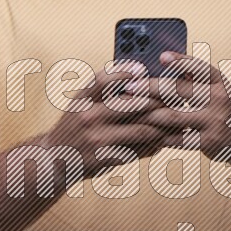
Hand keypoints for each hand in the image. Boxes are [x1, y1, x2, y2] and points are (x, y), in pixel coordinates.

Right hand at [45, 60, 171, 177]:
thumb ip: (103, 91)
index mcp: (82, 99)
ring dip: (162, 126)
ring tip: (177, 121)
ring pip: (140, 128)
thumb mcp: (80, 104)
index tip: (143, 70)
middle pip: (131, 103)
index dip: (125, 72)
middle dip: (157, 101)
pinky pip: (137, 150)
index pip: (103, 78)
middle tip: (176, 98)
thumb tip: (139, 75)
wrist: (54, 160)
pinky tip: (164, 141)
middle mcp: (88, 116)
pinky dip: (153, 145)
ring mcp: (97, 138)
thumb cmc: (75, 127)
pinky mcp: (105, 158)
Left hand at [132, 50, 230, 159]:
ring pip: (173, 115)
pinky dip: (158, 134)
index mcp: (220, 82)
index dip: (180, 61)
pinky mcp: (207, 142)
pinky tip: (142, 130)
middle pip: (179, 90)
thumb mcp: (218, 88)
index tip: (160, 56)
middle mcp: (218, 100)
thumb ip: (195, 76)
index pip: (199, 67)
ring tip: (130, 109)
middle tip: (129, 86)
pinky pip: (177, 138)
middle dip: (150, 87)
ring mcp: (213, 122)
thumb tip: (164, 59)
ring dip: (148, 112)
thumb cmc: (226, 108)